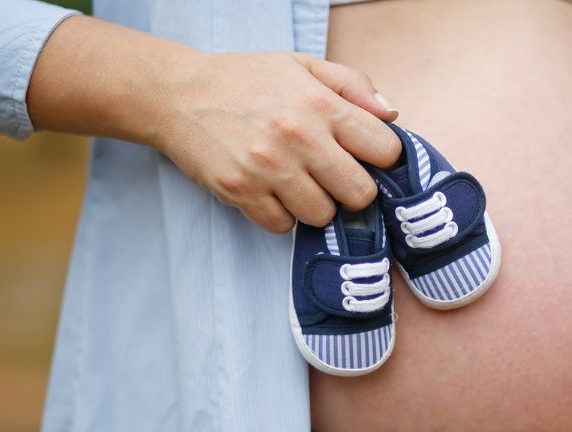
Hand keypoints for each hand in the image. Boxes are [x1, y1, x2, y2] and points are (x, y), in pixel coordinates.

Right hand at [29, 17, 399, 231]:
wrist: (179, 94)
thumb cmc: (247, 80)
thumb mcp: (304, 65)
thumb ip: (354, 86)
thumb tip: (392, 115)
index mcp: (322, 105)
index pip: (385, 150)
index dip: (381, 157)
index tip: (366, 156)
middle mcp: (299, 138)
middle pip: (360, 194)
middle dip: (353, 189)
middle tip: (334, 177)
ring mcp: (269, 169)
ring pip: (322, 216)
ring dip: (315, 205)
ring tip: (298, 182)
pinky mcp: (241, 192)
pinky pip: (282, 225)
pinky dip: (280, 214)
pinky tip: (270, 191)